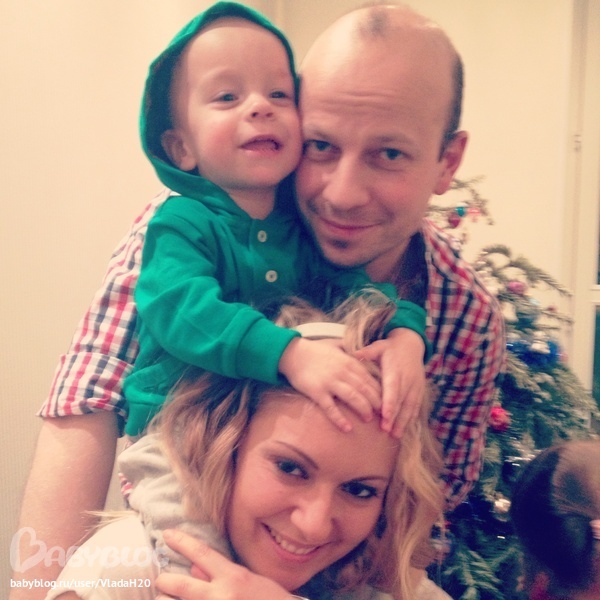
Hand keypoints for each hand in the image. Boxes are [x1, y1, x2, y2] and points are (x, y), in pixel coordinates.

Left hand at [155, 529, 290, 599]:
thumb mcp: (249, 581)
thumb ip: (222, 575)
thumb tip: (194, 570)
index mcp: (232, 577)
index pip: (202, 553)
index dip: (182, 542)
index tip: (166, 534)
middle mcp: (221, 595)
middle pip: (180, 585)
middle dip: (165, 582)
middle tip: (160, 581)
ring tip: (164, 598)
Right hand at [278, 337, 380, 430]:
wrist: (293, 354)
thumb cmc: (315, 351)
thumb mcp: (336, 347)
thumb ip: (351, 352)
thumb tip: (364, 355)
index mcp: (348, 361)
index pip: (370, 378)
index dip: (380, 391)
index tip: (387, 401)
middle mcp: (342, 372)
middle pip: (364, 389)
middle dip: (376, 402)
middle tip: (383, 414)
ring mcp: (329, 382)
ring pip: (352, 397)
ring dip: (363, 409)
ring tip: (369, 419)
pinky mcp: (317, 392)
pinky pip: (330, 407)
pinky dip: (339, 418)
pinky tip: (347, 428)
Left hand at [354, 328, 424, 437]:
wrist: (411, 345)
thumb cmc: (390, 348)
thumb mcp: (378, 346)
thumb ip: (366, 352)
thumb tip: (352, 355)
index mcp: (395, 369)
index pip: (392, 388)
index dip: (390, 402)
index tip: (384, 415)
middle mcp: (407, 379)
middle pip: (401, 400)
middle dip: (395, 417)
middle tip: (386, 431)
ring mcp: (415, 385)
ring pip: (410, 406)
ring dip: (403, 421)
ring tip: (395, 435)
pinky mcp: (420, 390)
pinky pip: (416, 405)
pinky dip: (411, 418)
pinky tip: (404, 429)